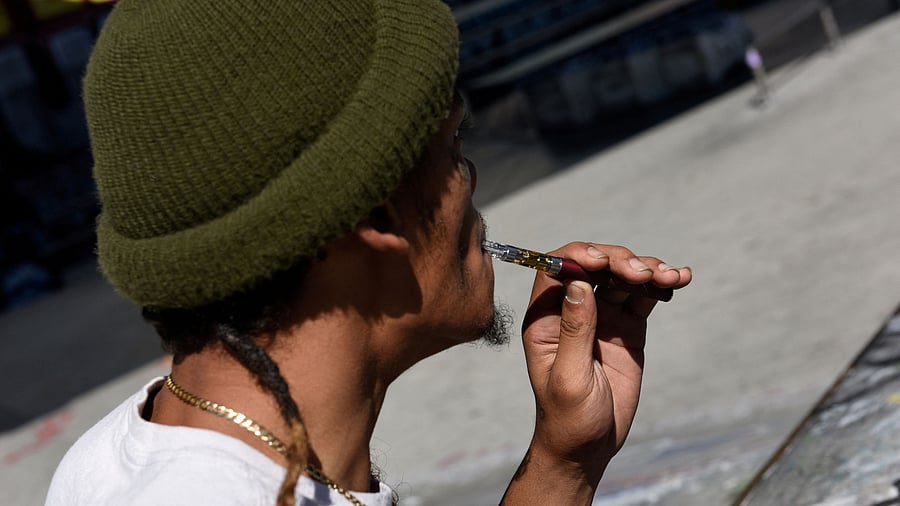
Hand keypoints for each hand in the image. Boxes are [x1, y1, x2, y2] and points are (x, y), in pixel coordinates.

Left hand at [502, 242, 690, 503]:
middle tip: (645, 273)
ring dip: (648, 269)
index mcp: (545, 317)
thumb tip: (579, 283)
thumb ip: (574, 330)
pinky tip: (680, 279)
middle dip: (620, 261)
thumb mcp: (569, 377)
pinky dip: (662, 285)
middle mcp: (572, 309)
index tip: (605, 260)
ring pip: (622, 277)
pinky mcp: (627, 326)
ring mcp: (602, 315)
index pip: (555, 269)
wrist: (589, 446)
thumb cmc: (568, 416)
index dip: (579, 255)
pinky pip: (644, 297)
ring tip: (672, 276)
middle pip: (594, 265)